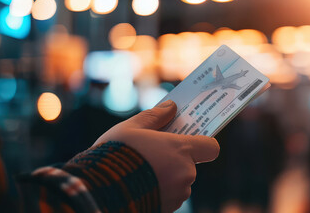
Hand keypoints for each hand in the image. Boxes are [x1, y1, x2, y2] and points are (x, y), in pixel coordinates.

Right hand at [93, 100, 219, 212]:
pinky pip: (168, 197)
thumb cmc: (115, 155)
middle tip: (153, 156)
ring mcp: (177, 195)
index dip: (204, 144)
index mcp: (181, 151)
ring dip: (166, 178)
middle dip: (175, 161)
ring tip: (141, 172)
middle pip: (191, 165)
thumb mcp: (131, 128)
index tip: (191, 141)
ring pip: (178, 183)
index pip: (211, 147)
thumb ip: (154, 116)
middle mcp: (185, 174)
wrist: (98, 190)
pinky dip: (157, 191)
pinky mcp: (166, 209)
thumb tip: (171, 107)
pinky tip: (138, 186)